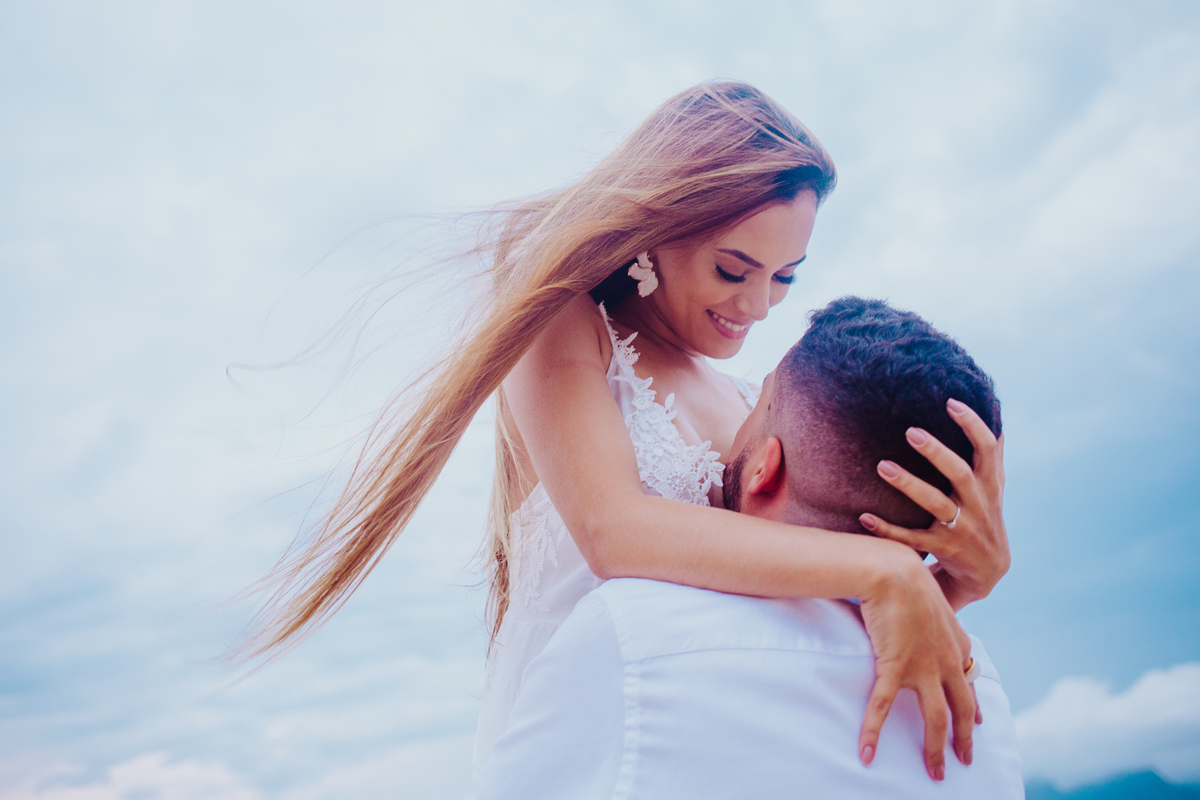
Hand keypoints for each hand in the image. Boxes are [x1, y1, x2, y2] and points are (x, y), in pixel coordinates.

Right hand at [858, 548, 977, 780]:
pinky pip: (884, 706)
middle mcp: (946, 659)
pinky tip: (867, 752)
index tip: (978, 722)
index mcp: (955, 642)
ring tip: (935, 772)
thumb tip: (925, 611)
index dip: (974, 705)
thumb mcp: (930, 597)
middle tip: (965, 760)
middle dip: (965, 739)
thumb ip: (933, 614)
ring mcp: (924, 666)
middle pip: (962, 709)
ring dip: (935, 749)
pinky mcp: (896, 665)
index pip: (970, 680)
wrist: (893, 570)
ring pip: (936, 718)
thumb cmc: (906, 577)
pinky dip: (874, 731)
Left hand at [859, 398, 1007, 610]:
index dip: (973, 426)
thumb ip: (991, 453)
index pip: (987, 449)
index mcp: (989, 484)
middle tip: (911, 432)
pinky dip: (889, 529)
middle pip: (960, 474)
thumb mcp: (995, 486)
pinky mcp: (942, 548)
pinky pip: (913, 538)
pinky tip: (865, 517)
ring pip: (935, 505)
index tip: (951, 403)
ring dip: (910, 485)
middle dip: (938, 453)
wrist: (988, 572)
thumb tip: (995, 410)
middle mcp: (977, 504)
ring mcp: (960, 528)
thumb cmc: (985, 516)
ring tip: (882, 466)